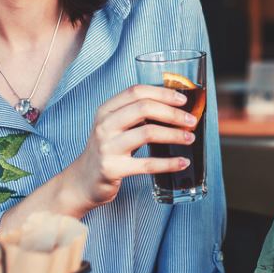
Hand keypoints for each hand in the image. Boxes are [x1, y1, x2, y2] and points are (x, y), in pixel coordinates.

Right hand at [59, 85, 197, 211]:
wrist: (82, 181)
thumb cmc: (106, 150)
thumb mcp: (115, 127)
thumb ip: (136, 115)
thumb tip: (175, 107)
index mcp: (106, 110)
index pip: (136, 91)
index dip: (162, 93)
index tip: (183, 99)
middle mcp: (105, 125)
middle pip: (144, 108)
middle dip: (173, 113)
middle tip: (191, 120)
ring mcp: (107, 147)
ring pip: (147, 133)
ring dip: (174, 135)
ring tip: (190, 138)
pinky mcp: (113, 168)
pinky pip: (147, 164)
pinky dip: (168, 163)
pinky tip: (182, 162)